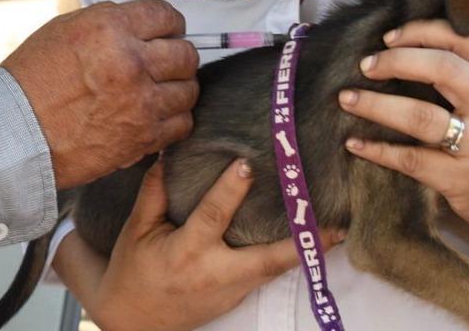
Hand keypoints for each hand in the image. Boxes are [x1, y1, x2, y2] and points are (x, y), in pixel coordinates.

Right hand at [2, 0, 198, 187]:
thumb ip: (107, 23)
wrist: (16, 132)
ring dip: (176, 90)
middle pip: (185, 54)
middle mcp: (131, 61)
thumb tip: (140, 25)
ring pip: (189, 90)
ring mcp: (141, 102)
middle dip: (177, 57)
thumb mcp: (64, 29)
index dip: (169, 24)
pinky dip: (172, 120)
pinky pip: (182, 124)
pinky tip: (154, 116)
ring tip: (158, 92)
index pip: (166, 15)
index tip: (167, 33)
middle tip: (164, 64)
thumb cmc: (32, 80)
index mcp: (110, 28)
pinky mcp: (143, 136)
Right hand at [59, 159, 313, 330]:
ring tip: (334, 231)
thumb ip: (154, 191)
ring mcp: (230, 290)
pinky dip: (287, 258)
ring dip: (305, 252)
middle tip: (332, 226)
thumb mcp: (137, 229)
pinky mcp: (237, 298)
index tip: (247, 165)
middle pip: (266, 260)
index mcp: (186, 251)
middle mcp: (214, 273)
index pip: (212, 216)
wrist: (134, 318)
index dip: (229, 190)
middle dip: (300, 244)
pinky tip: (305, 243)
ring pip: (274, 270)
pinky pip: (265, 275)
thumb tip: (168, 154)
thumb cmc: (133, 268)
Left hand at [340, 19, 468, 246]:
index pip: (464, 40)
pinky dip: (378, 150)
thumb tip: (421, 31)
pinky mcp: (465, 180)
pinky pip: (411, 160)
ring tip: (347, 98)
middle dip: (395, 61)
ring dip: (375, 104)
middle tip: (365, 65)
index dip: (420, 31)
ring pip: (420, 115)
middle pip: (442, 68)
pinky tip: (355, 143)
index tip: (388, 37)